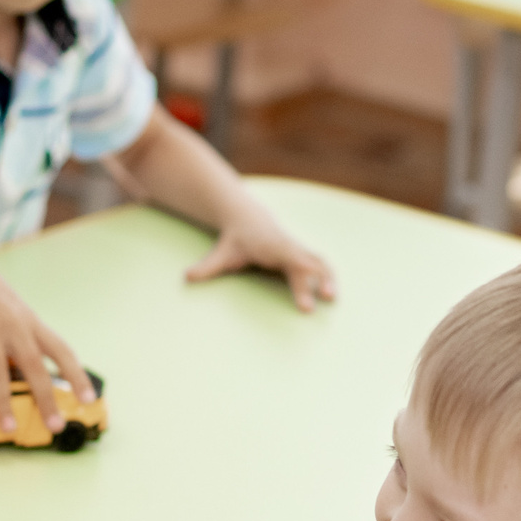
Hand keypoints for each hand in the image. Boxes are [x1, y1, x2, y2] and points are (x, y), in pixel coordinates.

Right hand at [0, 235, 93, 433]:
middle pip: (34, 365)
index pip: (62, 351)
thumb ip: (23, 343)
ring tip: (8, 426)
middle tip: (55, 426)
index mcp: (30, 323)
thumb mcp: (13, 314)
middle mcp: (12, 324)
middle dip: (46, 398)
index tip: (89, 399)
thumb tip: (32, 377)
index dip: (77, 376)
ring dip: (2, 399)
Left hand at [185, 214, 337, 313]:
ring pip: (320, 262)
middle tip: (324, 301)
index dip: (301, 277)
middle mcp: (289, 247)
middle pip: (309, 264)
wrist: (248, 219)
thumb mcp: (220, 253)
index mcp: (272, 246)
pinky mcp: (303, 255)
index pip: (291, 260)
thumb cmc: (235, 240)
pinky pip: (320, 265)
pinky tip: (331, 295)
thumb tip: (186, 277)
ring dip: (329, 278)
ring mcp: (298, 250)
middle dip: (319, 281)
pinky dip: (328, 277)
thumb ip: (206, 267)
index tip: (305, 298)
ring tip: (334, 299)